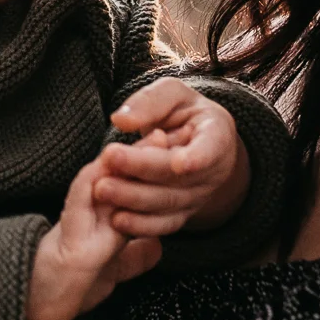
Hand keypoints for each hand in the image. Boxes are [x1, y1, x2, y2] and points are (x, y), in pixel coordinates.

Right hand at [25, 153, 160, 319]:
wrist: (41, 309)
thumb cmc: (69, 290)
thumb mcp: (111, 272)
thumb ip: (131, 259)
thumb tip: (156, 248)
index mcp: (101, 221)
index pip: (127, 189)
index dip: (147, 171)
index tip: (172, 152)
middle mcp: (89, 215)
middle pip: (117, 178)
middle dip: (141, 156)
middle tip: (163, 132)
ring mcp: (78, 222)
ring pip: (99, 182)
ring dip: (121, 160)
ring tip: (145, 143)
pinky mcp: (70, 236)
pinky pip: (79, 202)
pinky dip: (92, 182)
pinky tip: (105, 166)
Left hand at [95, 76, 251, 238]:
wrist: (193, 141)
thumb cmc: (182, 112)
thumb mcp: (172, 94)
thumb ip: (150, 102)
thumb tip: (122, 120)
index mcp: (217, 134)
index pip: (211, 148)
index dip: (197, 158)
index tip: (179, 164)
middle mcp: (214, 171)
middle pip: (179, 177)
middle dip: (143, 169)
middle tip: (109, 159)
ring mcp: (199, 196)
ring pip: (168, 204)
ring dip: (134, 199)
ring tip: (102, 188)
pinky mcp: (182, 215)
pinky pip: (163, 225)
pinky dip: (140, 225)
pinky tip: (116, 219)